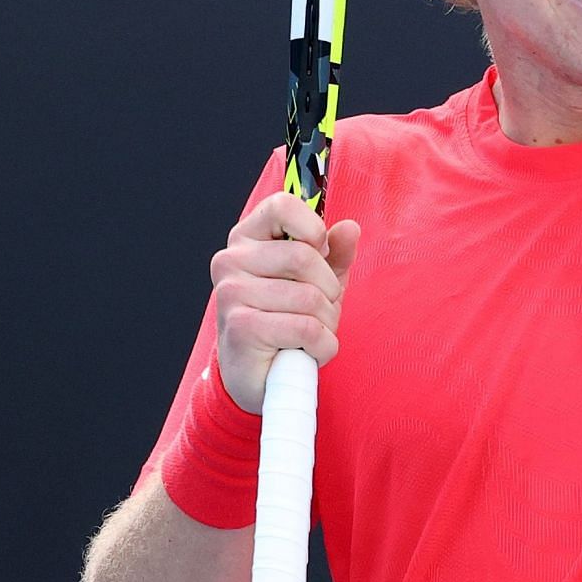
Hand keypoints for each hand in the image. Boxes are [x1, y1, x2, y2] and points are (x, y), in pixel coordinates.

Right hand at [209, 192, 360, 413]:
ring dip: (327, 323)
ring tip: (311, 334)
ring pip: (310, 297)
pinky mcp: (241, 326)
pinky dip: (322, 345)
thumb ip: (335, 252)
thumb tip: (350, 228)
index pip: (281, 205)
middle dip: (329, 290)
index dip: (312, 227)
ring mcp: (231, 293)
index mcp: (247, 238)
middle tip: (321, 310)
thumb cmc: (288, 319)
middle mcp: (231, 260)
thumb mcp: (318, 281)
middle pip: (304, 256)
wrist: (258, 376)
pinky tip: (308, 351)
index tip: (320, 251)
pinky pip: (306, 328)